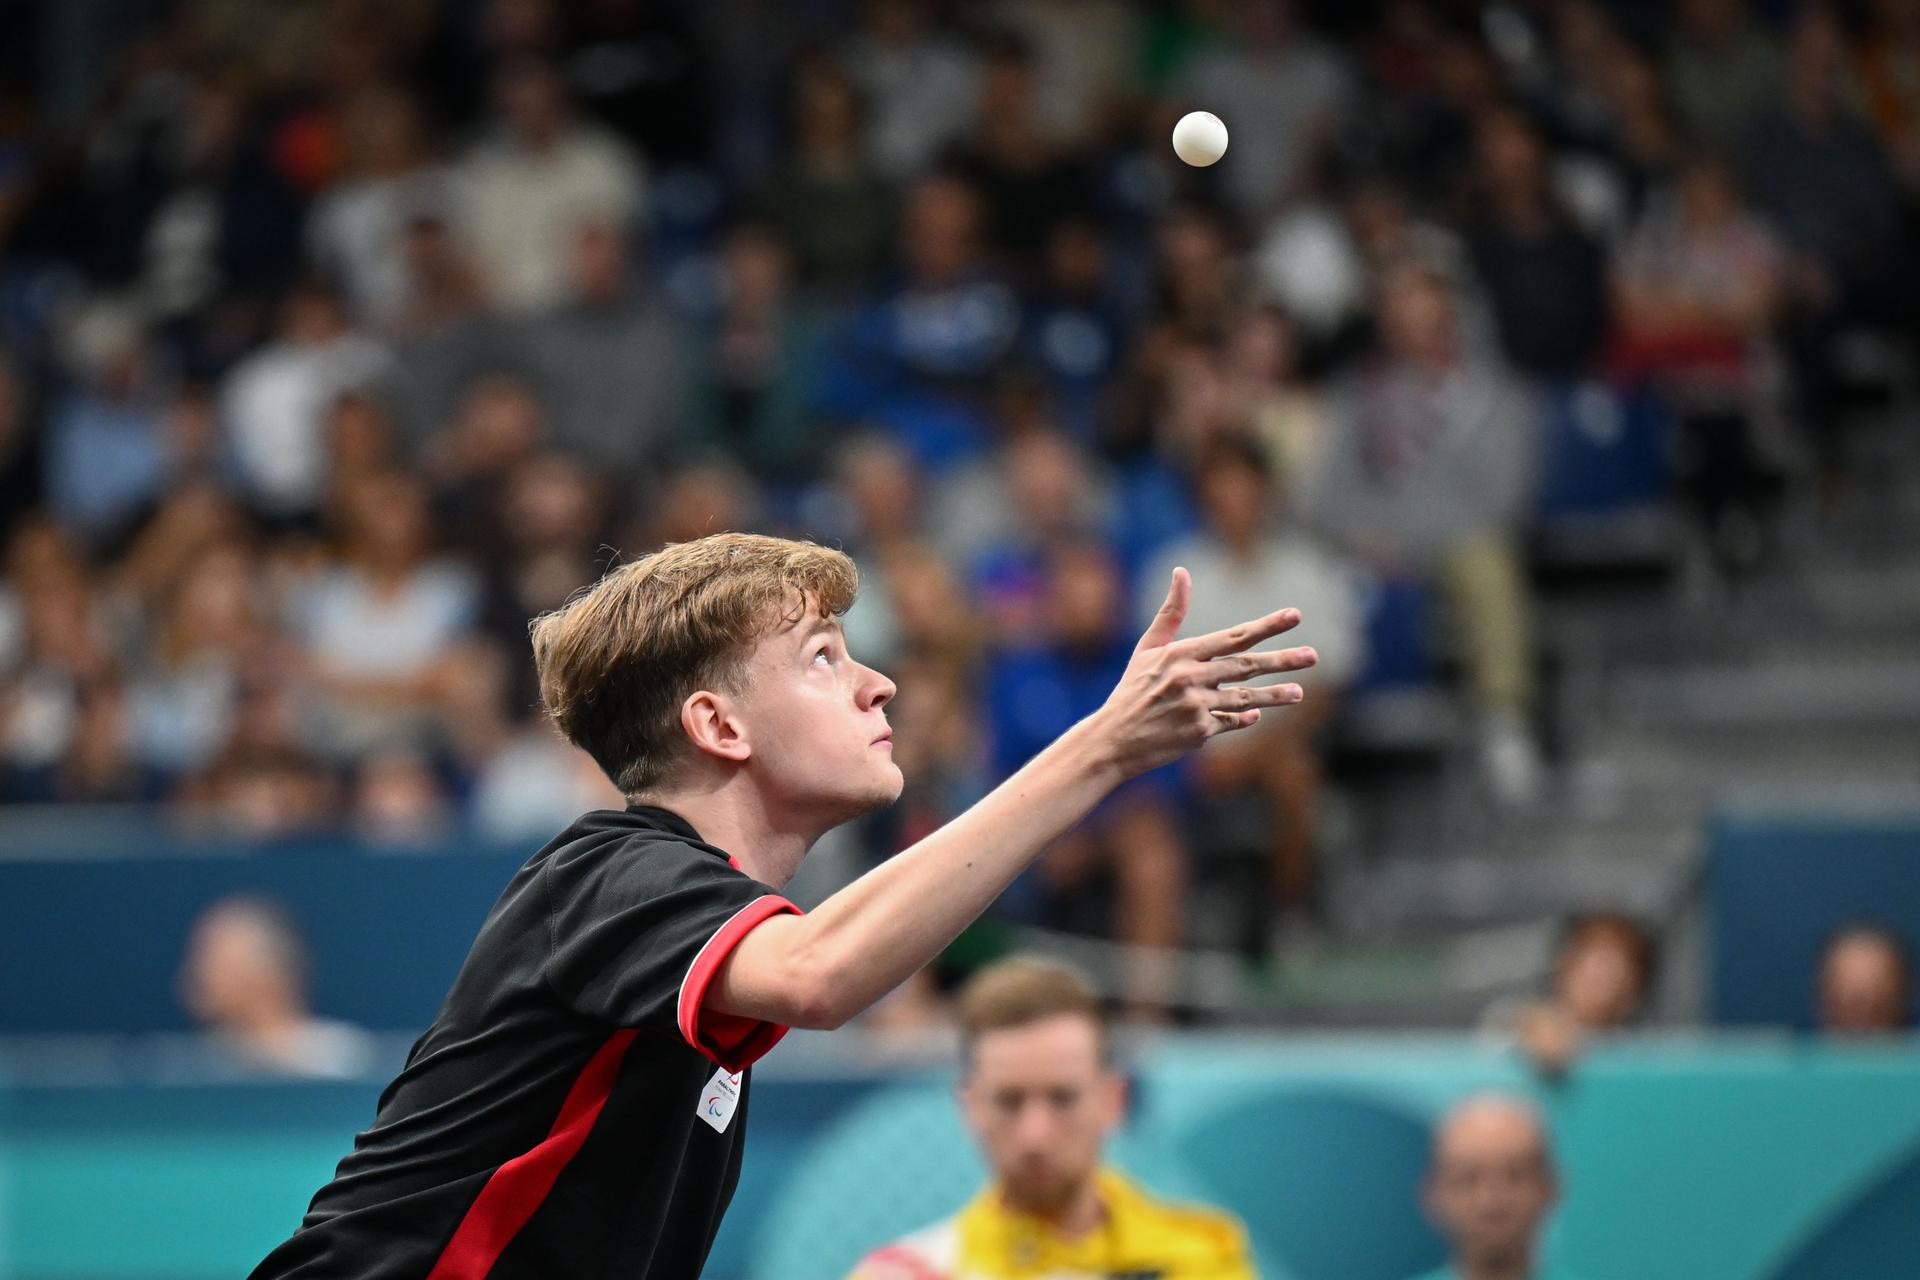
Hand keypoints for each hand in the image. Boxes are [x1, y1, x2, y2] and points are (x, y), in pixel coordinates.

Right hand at [1089, 567, 1316, 780]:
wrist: (1112, 740)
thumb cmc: (1132, 691)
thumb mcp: (1147, 648)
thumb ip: (1171, 611)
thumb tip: (1182, 571)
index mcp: (1180, 654)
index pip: (1234, 637)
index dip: (1267, 626)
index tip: (1295, 616)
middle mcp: (1191, 679)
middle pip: (1247, 667)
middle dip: (1283, 660)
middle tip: (1313, 656)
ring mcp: (1196, 708)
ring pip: (1246, 698)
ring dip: (1275, 695)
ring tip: (1299, 692)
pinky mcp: (1199, 733)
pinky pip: (1230, 722)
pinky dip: (1244, 718)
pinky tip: (1257, 714)